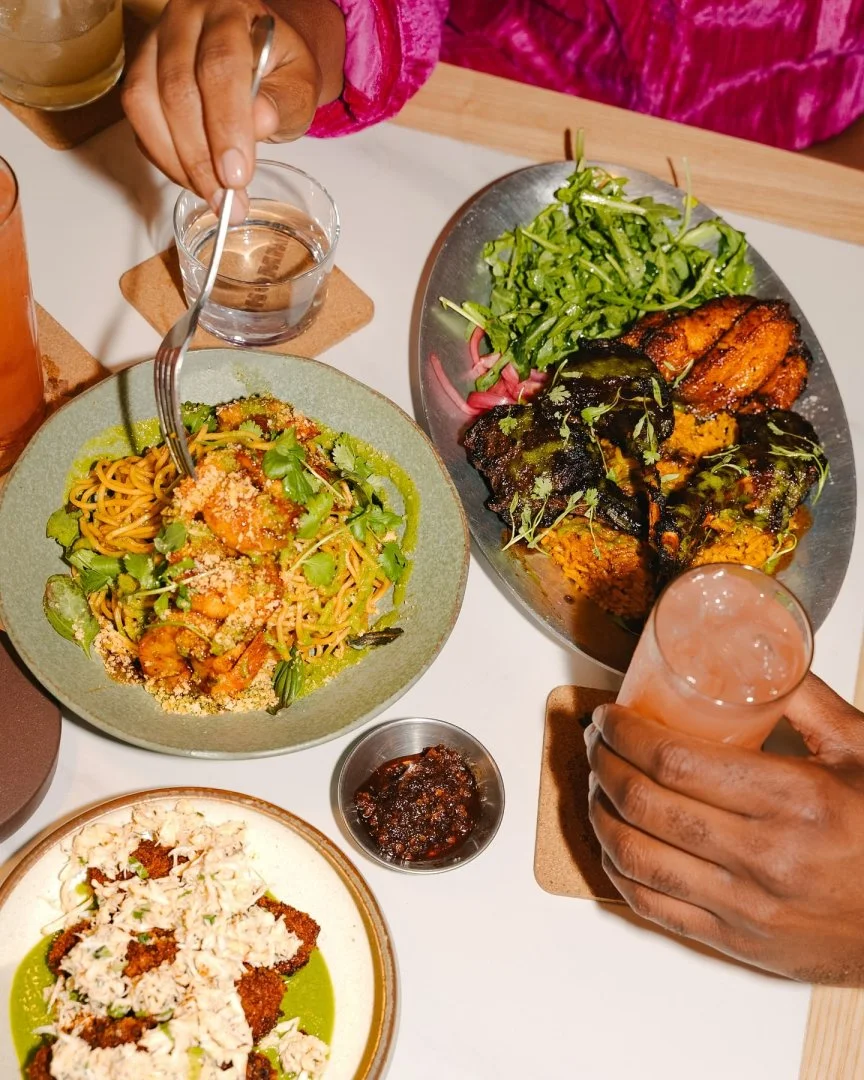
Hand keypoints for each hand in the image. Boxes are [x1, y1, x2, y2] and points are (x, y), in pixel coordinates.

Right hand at [122, 0, 344, 211]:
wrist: (263, 58)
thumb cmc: (281, 71)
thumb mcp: (300, 84)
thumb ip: (284, 100)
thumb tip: (259, 121)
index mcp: (229, 10)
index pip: (220, 65)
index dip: (226, 125)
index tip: (236, 176)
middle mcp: (183, 19)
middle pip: (177, 88)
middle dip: (200, 157)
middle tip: (226, 201)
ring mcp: (154, 45)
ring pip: (145, 104)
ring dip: (177, 162)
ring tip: (212, 197)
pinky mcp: (140, 75)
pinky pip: (139, 122)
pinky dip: (164, 158)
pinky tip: (195, 180)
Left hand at [585, 674, 863, 984]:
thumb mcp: (863, 751)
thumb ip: (806, 700)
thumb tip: (758, 657)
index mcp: (794, 801)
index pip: (675, 762)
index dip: (627, 734)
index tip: (610, 716)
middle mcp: (763, 858)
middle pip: (647, 805)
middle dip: (605, 765)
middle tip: (598, 742)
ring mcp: (745, 906)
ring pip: (638, 857)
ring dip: (601, 816)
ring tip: (597, 785)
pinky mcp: (736, 941)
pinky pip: (654, 906)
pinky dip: (619, 870)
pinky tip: (612, 843)